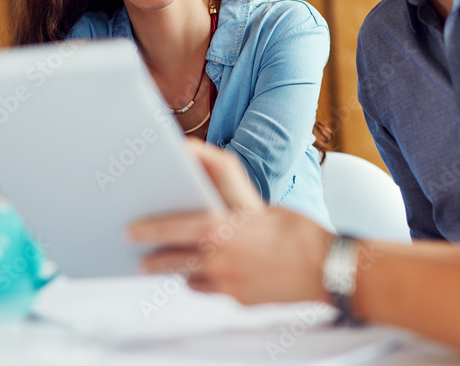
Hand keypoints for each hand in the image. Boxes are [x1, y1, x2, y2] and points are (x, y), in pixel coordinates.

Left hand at [127, 139, 331, 304]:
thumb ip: (226, 186)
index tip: (132, 228)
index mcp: (224, 225)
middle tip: (137, 254)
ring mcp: (228, 281)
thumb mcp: (260, 202)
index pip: (175, 223)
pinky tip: (200, 276)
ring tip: (160, 266)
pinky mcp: (238, 299)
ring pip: (186, 278)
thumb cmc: (298, 229)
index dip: (149, 227)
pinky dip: (201, 282)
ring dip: (173, 271)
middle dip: (151, 256)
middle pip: (172, 257)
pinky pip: (209, 291)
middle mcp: (220, 255)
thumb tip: (196, 158)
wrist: (327, 268)